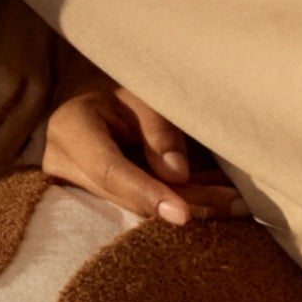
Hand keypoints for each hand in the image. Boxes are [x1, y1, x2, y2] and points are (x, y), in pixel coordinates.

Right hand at [42, 60, 248, 226]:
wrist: (87, 96)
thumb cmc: (115, 86)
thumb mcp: (138, 92)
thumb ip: (157, 129)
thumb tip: (178, 176)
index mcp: (72, 127)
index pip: (109, 169)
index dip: (145, 193)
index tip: (182, 215)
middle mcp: (65, 165)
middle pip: (128, 198)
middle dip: (184, 203)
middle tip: (234, 204)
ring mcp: (74, 189)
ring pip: (137, 210)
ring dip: (191, 207)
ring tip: (237, 205)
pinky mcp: (92, 201)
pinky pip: (139, 209)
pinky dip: (180, 204)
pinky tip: (220, 203)